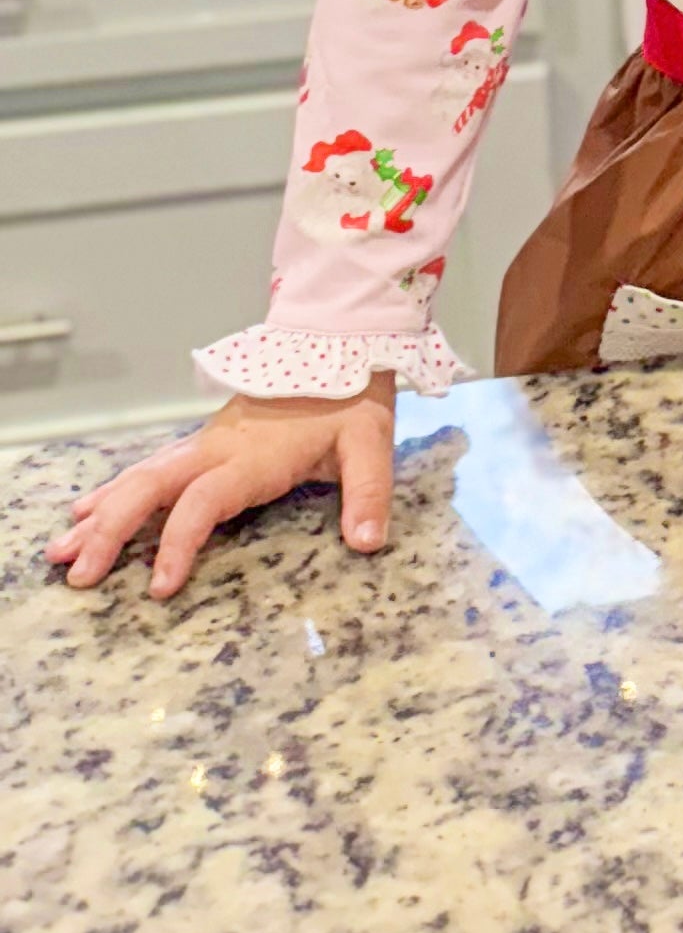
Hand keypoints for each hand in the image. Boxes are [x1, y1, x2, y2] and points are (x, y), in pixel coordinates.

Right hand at [47, 387, 398, 601]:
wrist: (339, 345)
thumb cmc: (352, 396)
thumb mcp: (372, 442)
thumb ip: (369, 492)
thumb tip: (367, 543)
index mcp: (254, 456)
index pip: (203, 501)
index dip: (178, 542)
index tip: (159, 588)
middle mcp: (218, 448)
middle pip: (151, 487)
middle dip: (109, 531)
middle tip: (79, 576)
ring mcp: (207, 443)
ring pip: (141, 477)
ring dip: (100, 513)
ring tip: (61, 551)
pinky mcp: (207, 442)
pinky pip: (152, 468)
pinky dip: (115, 491)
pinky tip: (87, 510)